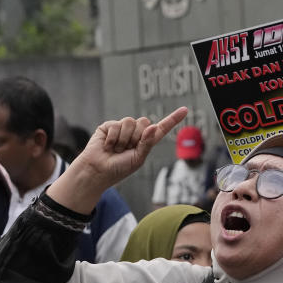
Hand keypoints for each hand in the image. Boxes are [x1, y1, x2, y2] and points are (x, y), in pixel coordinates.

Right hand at [48, 107, 187, 213]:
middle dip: (137, 136)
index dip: (173, 119)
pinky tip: (107, 146)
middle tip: (127, 149)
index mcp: (146, 141)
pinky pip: (115, 125)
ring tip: (116, 149)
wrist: (97, 172)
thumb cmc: (119, 168)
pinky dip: (112, 138)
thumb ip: (147, 142)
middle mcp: (135, 132)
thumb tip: (154, 126)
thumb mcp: (138, 158)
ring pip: (130, 122)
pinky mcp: (108, 127)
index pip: (162, 128)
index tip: (185, 110)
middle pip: (145, 122)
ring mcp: (121, 128)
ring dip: (124, 139)